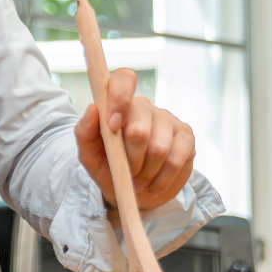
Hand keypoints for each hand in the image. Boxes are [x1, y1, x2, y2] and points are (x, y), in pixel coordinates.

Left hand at [73, 68, 194, 211]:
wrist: (134, 191)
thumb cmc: (110, 168)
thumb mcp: (90, 155)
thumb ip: (84, 133)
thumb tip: (92, 109)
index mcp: (118, 104)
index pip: (123, 79)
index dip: (119, 99)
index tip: (112, 126)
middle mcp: (144, 107)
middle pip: (139, 129)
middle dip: (131, 159)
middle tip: (128, 171)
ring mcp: (168, 119)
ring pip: (159, 148)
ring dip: (146, 172)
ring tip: (141, 178)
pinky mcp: (186, 136)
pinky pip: (176, 160)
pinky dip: (162, 178)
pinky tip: (156, 182)